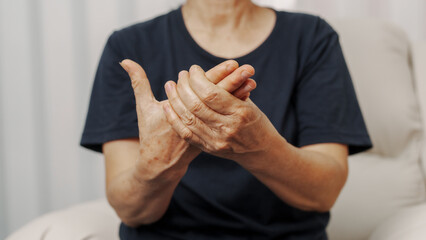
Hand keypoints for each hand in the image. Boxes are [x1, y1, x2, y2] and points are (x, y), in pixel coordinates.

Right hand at [120, 60, 256, 179]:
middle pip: (217, 97)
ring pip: (224, 108)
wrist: (161, 164)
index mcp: (180, 110)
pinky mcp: (212, 135)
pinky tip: (247, 92)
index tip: (232, 63)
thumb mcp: (144, 107)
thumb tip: (124, 60)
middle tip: (247, 67)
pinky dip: (236, 105)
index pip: (202, 89)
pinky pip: (226, 117)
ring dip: (238, 92)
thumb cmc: (151, 132)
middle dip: (233, 81)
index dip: (217, 76)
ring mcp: (205, 130)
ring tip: (251, 77)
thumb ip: (138, 82)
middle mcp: (195, 121)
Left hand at [163, 65, 279, 161]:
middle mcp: (227, 128)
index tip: (193, 69)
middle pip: (196, 105)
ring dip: (175, 99)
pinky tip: (167, 105)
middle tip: (181, 75)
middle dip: (184, 87)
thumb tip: (221, 66)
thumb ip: (234, 87)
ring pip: (188, 118)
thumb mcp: (248, 102)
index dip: (198, 79)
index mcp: (240, 112)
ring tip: (170, 85)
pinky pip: (186, 133)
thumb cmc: (255, 120)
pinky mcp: (209, 149)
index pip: (211, 93)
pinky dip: (174, 118)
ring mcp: (217, 141)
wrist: (260, 151)